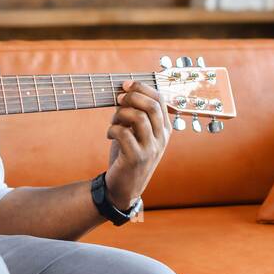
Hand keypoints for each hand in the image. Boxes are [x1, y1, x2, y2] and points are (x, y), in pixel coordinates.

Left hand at [104, 80, 171, 206]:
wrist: (123, 188)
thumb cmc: (128, 155)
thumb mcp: (136, 133)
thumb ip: (134, 114)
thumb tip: (123, 92)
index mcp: (164, 129)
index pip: (160, 99)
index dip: (142, 87)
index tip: (125, 85)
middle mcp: (162, 138)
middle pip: (152, 106)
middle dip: (132, 97)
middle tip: (118, 99)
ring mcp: (151, 149)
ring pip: (139, 118)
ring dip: (121, 114)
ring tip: (113, 122)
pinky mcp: (136, 158)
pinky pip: (124, 134)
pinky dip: (113, 129)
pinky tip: (109, 134)